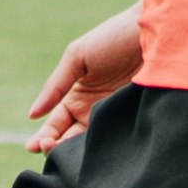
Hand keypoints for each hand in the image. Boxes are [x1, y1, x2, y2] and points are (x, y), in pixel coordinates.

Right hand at [27, 2, 147, 151]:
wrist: (155, 32)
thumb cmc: (112, 38)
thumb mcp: (76, 57)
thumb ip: (54, 86)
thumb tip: (32, 115)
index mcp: (77, 97)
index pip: (55, 126)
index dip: (43, 137)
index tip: (33, 146)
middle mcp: (94, 112)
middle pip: (69, 140)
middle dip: (54, 149)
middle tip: (47, 149)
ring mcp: (114, 119)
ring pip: (90, 146)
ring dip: (75, 153)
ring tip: (65, 155)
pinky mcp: (135, 122)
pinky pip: (116, 141)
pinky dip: (102, 151)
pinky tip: (92, 153)